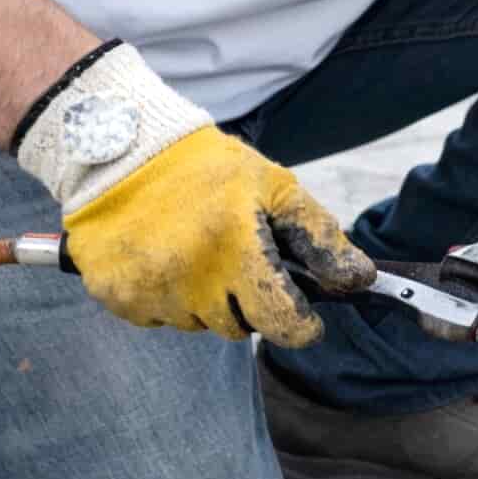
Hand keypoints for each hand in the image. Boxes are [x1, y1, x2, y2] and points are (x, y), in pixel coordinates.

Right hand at [17, 43, 372, 343]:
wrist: (121, 151)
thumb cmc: (206, 168)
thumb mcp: (272, 186)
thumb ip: (319, 235)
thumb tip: (359, 279)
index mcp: (236, 246)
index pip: (282, 321)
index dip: (302, 324)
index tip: (307, 317)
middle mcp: (191, 277)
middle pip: (240, 328)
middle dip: (251, 303)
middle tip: (241, 262)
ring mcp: (151, 291)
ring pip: (199, 324)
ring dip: (208, 300)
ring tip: (198, 251)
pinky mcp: (117, 297)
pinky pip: (159, 318)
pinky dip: (168, 297)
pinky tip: (165, 258)